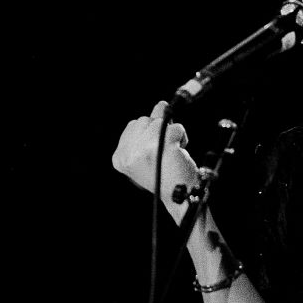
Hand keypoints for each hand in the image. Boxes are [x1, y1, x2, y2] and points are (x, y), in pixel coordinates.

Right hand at [112, 101, 199, 220]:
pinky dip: (182, 137)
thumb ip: (151, 129)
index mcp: (120, 157)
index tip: (154, 153)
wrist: (180, 198)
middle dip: (159, 132)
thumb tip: (161, 105)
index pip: (133, 125)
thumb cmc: (166, 176)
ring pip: (161, 121)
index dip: (149, 134)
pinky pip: (176, 127)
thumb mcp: (151, 152)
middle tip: (164, 155)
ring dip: (172, 134)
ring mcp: (145, 148)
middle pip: (145, 120)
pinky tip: (179, 154)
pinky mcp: (164, 145)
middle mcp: (129, 153)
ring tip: (172, 154)